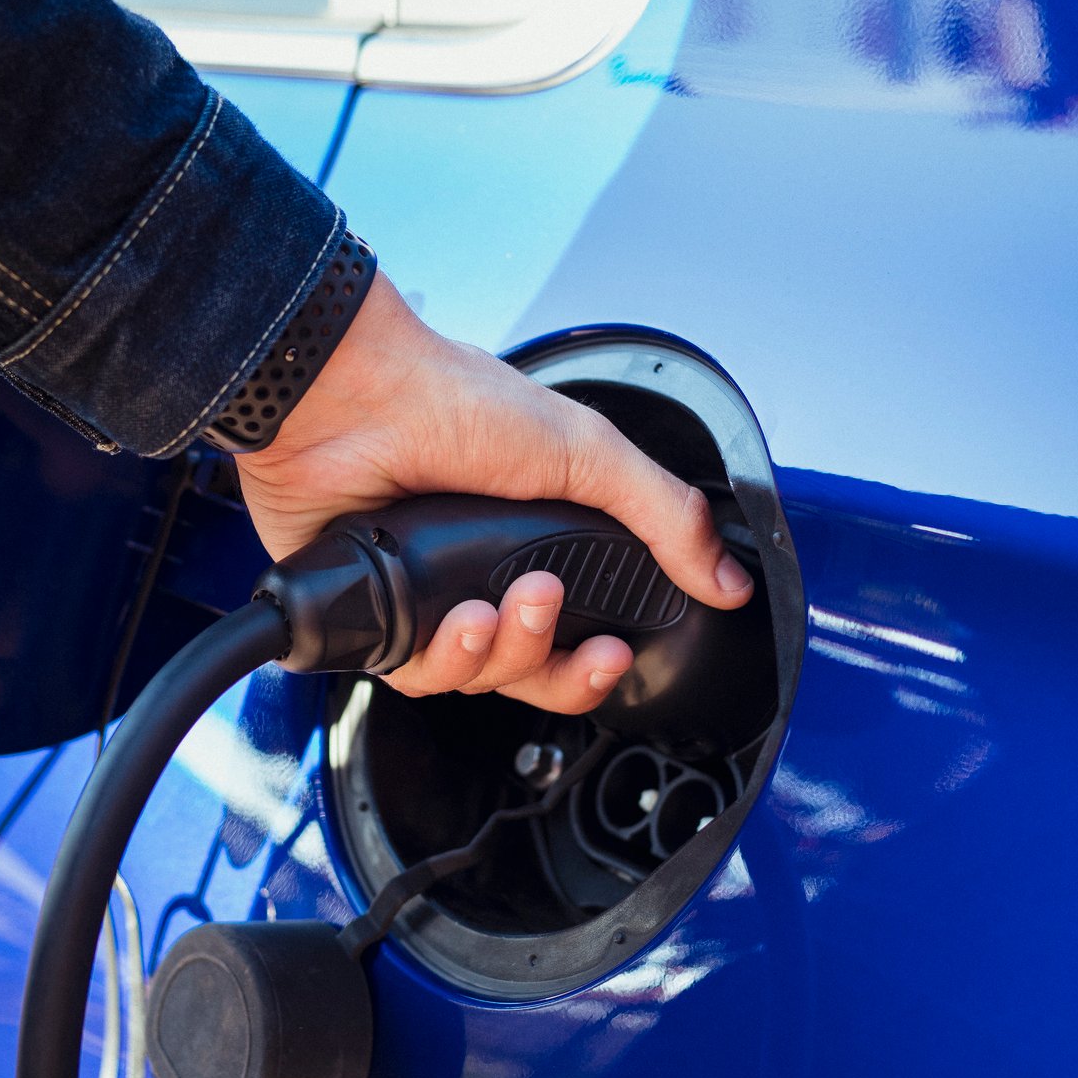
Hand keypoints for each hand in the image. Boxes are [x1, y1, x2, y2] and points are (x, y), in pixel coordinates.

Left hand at [234, 272, 752, 712]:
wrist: (349, 397)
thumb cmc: (451, 401)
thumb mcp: (587, 453)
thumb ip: (665, 518)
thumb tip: (729, 579)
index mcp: (530, 541)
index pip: (572, 634)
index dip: (594, 663)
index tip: (614, 653)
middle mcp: (475, 575)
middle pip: (526, 673)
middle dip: (550, 663)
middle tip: (548, 613)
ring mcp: (420, 596)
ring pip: (472, 680)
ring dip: (497, 650)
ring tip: (493, 606)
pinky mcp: (367, 612)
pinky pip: (411, 674)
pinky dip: (439, 656)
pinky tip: (453, 619)